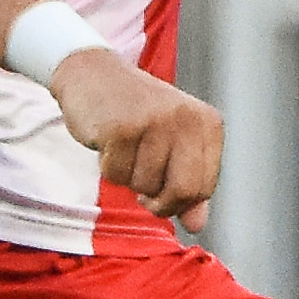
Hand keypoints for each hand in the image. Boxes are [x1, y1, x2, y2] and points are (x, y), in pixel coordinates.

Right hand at [48, 49, 223, 235]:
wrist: (92, 73)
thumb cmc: (135, 111)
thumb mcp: (171, 143)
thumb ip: (189, 183)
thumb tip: (197, 224)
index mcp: (206, 123)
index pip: (204, 187)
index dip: (180, 201)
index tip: (163, 190)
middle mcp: (185, 119)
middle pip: (181, 192)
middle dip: (158, 201)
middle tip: (142, 188)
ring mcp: (153, 122)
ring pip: (144, 185)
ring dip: (128, 178)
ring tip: (124, 150)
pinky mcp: (121, 128)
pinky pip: (116, 174)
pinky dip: (108, 167)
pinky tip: (108, 143)